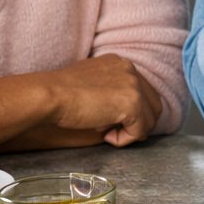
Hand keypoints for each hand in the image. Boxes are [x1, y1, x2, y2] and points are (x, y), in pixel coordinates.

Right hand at [41, 54, 163, 146]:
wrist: (50, 95)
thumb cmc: (60, 93)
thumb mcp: (89, 83)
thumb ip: (107, 91)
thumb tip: (119, 115)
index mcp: (120, 63)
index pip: (142, 90)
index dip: (133, 111)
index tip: (114, 122)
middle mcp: (130, 70)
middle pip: (153, 104)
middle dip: (139, 122)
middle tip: (116, 132)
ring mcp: (134, 86)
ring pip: (150, 118)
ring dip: (132, 131)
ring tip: (108, 134)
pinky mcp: (133, 104)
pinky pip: (140, 130)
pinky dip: (125, 139)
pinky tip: (106, 137)